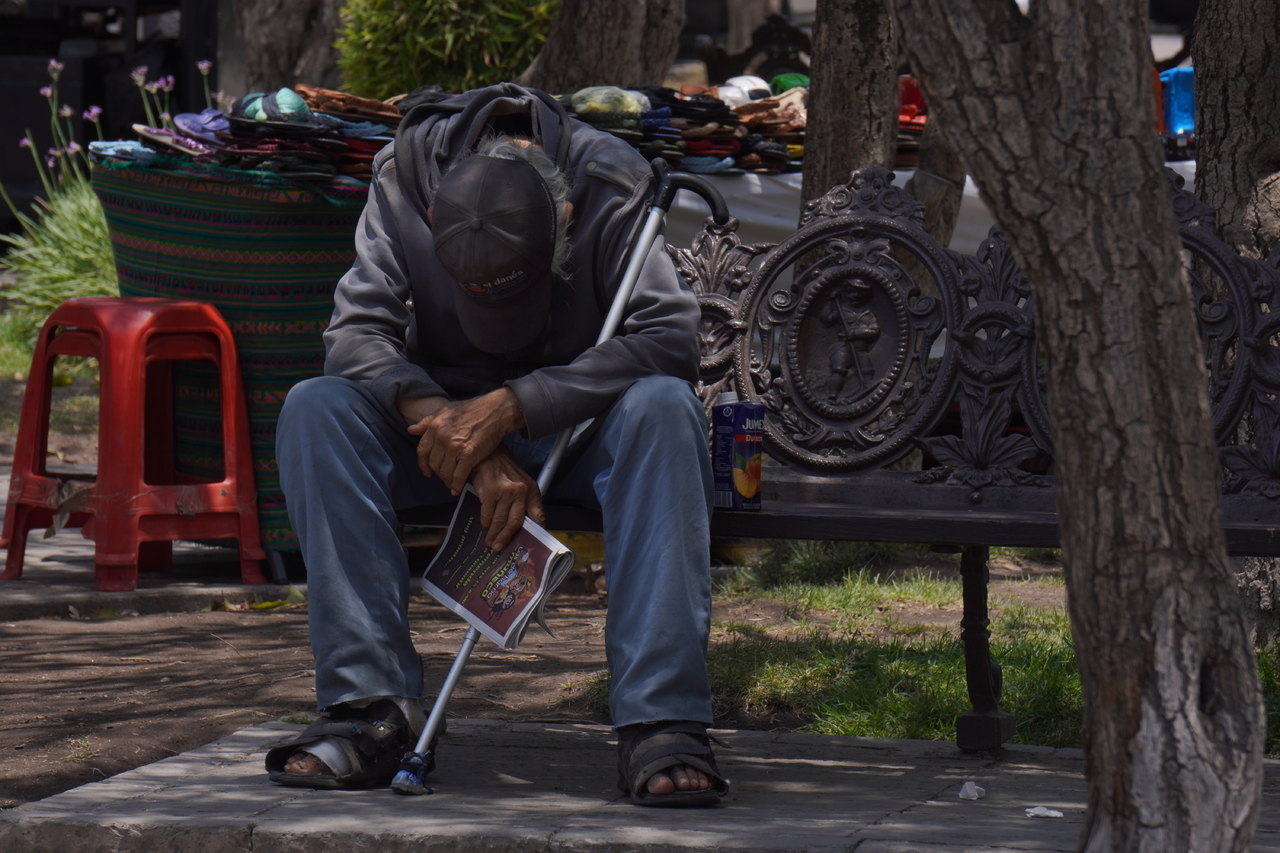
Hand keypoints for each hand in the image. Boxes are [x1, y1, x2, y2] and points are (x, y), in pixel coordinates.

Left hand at [404, 388, 525, 493]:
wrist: (495, 411)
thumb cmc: (472, 409)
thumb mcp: (446, 410)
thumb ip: (427, 421)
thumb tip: (410, 430)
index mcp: (435, 426)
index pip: (422, 451)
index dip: (423, 464)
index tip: (426, 472)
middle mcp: (442, 437)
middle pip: (433, 464)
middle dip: (437, 473)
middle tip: (443, 477)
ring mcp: (455, 447)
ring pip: (444, 472)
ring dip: (447, 480)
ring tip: (451, 483)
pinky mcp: (469, 455)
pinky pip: (458, 476)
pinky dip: (456, 485)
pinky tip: (456, 489)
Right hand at [471, 447, 545, 550]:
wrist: (490, 454)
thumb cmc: (505, 470)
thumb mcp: (521, 483)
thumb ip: (525, 502)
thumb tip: (524, 525)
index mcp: (531, 491)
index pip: (538, 516)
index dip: (536, 532)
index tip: (530, 544)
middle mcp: (521, 492)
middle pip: (516, 523)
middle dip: (507, 538)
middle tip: (500, 548)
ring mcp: (505, 492)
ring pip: (500, 521)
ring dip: (494, 534)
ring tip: (490, 542)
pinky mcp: (490, 492)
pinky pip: (488, 514)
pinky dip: (486, 522)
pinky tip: (485, 525)